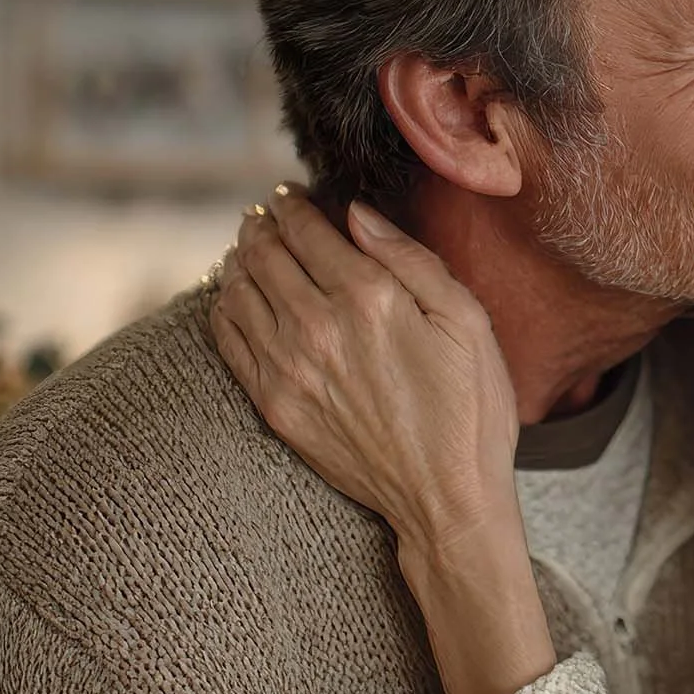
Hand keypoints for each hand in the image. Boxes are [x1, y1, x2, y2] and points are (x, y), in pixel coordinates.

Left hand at [210, 189, 519, 550]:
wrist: (447, 498)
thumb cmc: (469, 407)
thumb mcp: (465, 318)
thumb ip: (408, 257)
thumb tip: (356, 212)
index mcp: (368, 297)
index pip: (305, 230)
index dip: (292, 205)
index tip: (289, 195)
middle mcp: (317, 327)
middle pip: (264, 255)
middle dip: (260, 226)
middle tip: (264, 215)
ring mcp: (289, 369)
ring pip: (238, 292)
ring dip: (238, 260)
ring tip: (248, 249)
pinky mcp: (275, 405)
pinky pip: (229, 340)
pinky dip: (224, 307)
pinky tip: (236, 298)